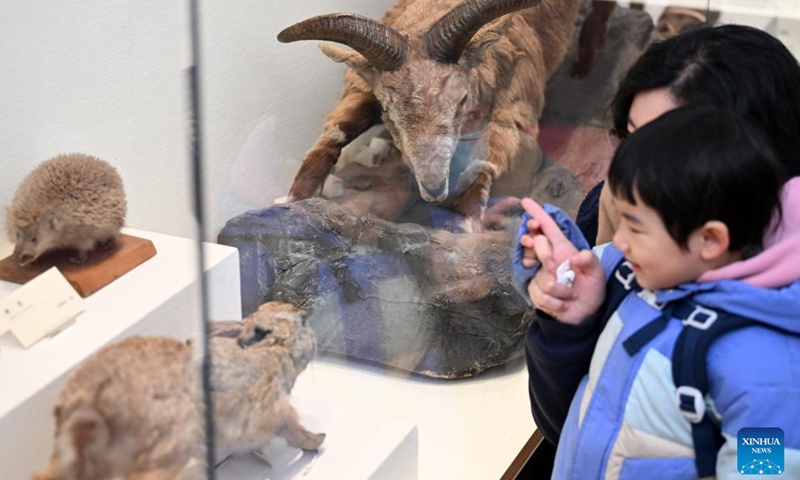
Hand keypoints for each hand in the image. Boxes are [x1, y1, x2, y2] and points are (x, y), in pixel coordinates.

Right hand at [519, 199, 605, 323]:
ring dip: (559, 289)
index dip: (537, 214)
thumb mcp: (598, 274)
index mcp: (563, 249)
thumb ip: (590, 261)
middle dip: (545, 253)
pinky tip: (563, 303)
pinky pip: (540, 294)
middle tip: (555, 266)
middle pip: (537, 243)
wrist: (584, 314)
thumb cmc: (592, 289)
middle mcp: (549, 259)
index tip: (526, 201)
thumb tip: (576, 257)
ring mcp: (540, 274)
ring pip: (540, 276)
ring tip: (571, 293)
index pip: (548, 228)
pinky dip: (556, 302)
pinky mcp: (536, 291)